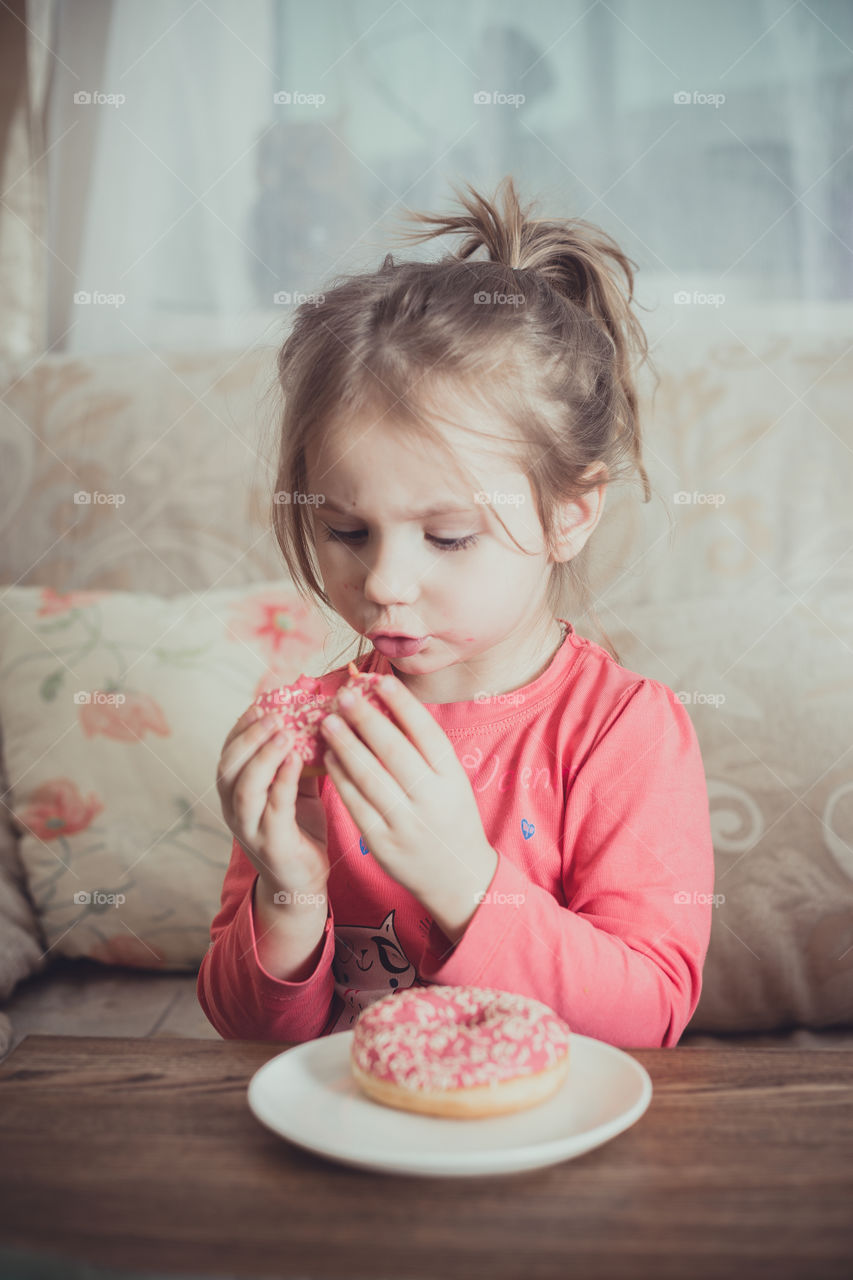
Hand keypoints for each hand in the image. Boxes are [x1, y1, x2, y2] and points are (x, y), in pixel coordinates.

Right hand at [216, 704, 328, 902]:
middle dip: (249, 736)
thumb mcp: (295, 789)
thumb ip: (297, 759)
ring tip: (284, 732)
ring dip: (262, 756)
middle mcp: (234, 810)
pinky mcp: (272, 845)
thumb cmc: (298, 830)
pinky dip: (282, 782)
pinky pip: (274, 809)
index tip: (260, 703)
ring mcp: (250, 829)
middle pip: (229, 766)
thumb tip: (316, 718)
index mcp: (235, 793)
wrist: (301, 885)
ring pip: (245, 787)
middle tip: (274, 713)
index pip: (229, 753)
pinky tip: (296, 762)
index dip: (241, 727)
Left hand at [318, 675, 497, 935]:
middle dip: (365, 719)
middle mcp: (430, 799)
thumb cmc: (449, 816)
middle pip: (394, 751)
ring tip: (327, 721)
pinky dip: (340, 778)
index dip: (403, 705)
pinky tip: (329, 757)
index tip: (380, 680)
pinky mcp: (382, 843)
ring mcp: (405, 823)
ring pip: (369, 777)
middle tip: (343, 695)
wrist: (456, 877)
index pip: (427, 734)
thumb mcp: (451, 781)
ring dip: (345, 745)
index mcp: (452, 778)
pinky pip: (355, 804)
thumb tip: (388, 704)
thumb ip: (425, 750)